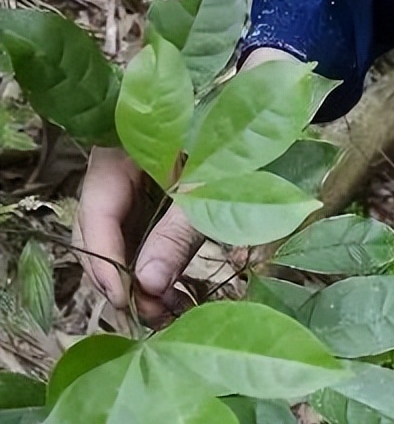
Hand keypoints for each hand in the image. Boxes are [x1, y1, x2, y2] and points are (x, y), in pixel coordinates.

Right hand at [73, 47, 299, 323]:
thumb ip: (177, 234)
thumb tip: (148, 284)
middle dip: (124, 277)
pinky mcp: (156, 203)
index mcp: (118, 151)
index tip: (125, 300)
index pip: (96, 212)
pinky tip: (176, 298)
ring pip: (124, 241)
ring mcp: (136, 188)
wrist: (267, 107)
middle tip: (152, 317)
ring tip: (169, 314)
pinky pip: (146, 239)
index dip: (105, 260)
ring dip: (142, 280)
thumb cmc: (239, 136)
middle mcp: (119, 170)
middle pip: (104, 232)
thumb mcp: (209, 189)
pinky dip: (159, 268)